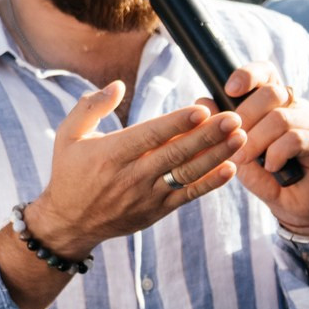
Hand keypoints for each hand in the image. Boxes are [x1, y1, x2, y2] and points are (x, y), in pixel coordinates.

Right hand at [26, 81, 245, 259]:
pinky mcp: (156, 211)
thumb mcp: (68, 135)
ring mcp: (146, 196)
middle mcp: (130, 176)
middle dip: (208, 136)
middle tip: (234, 118)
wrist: (69, 222)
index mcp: (110, 154)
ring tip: (240, 139)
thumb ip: (90, 107)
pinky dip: (210, 183)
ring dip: (216, 157)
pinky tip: (229, 168)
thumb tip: (118, 85)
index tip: (202, 109)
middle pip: (175, 154)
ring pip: (187, 175)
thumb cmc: (70, 172)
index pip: (150, 136)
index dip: (177, 123)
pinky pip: (187, 196)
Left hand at [221, 64, 308, 232]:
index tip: (229, 89)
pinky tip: (271, 167)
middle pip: (271, 92)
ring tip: (245, 159)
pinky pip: (295, 138)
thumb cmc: (262, 173)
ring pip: (280, 117)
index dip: (248, 74)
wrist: (291, 204)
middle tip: (233, 140)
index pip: (266, 72)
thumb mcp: (235, 149)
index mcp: (273, 102)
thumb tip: (202, 100)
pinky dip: (276, 153)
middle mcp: (294, 106)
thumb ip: (220, 126)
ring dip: (256, 141)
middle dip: (245, 117)